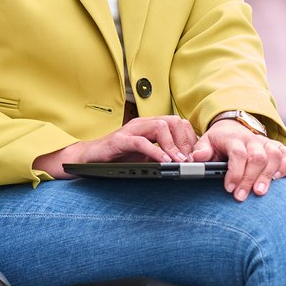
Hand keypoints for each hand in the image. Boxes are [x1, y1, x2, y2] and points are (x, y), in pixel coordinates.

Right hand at [33, 115, 198, 179]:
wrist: (89, 158)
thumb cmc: (117, 157)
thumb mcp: (145, 156)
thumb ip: (162, 155)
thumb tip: (184, 164)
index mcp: (150, 125)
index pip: (178, 123)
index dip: (190, 138)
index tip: (196, 156)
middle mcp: (142, 123)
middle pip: (173, 121)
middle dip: (185, 141)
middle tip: (190, 160)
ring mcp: (131, 130)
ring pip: (160, 127)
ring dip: (173, 146)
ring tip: (179, 162)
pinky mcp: (120, 140)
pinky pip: (141, 142)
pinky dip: (155, 152)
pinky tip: (164, 163)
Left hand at [201, 113, 285, 199]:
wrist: (233, 127)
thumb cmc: (219, 141)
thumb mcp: (206, 142)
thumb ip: (201, 150)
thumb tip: (197, 157)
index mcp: (233, 138)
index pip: (238, 154)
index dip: (235, 172)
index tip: (229, 188)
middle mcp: (252, 139)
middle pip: (257, 157)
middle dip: (251, 178)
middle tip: (241, 196)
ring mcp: (265, 142)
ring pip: (274, 155)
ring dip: (269, 175)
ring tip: (260, 192)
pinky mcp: (276, 147)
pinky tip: (279, 178)